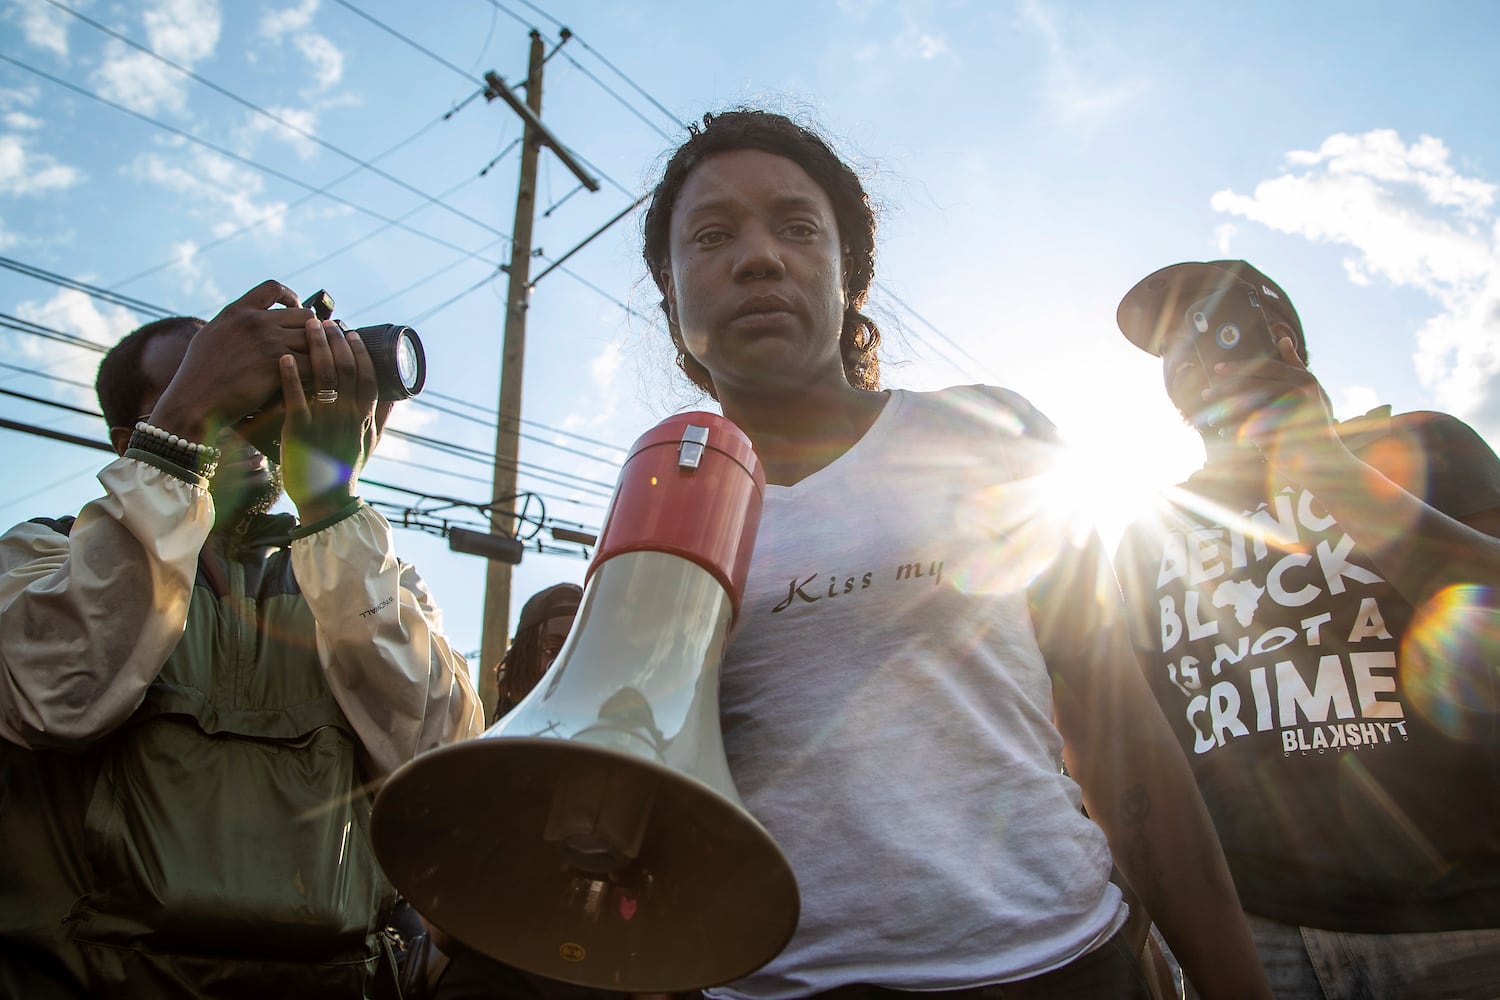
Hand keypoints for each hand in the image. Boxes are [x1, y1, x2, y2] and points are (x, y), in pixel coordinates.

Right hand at [149, 280, 314, 440]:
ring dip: (319, 355)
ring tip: (320, 366)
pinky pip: (312, 365)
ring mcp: (267, 342)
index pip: (272, 288)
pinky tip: (316, 383)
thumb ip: (232, 325)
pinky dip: (317, 375)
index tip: (297, 307)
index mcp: (236, 311)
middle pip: (305, 315)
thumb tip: (246, 318)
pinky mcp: (277, 366)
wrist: (192, 402)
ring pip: (313, 340)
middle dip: (313, 331)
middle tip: (314, 348)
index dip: (291, 296)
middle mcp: (254, 321)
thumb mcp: (210, 337)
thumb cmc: (197, 377)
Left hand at [277, 318, 392, 522]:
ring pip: (324, 376)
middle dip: (336, 340)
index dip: (360, 351)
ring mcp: (325, 422)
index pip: (368, 376)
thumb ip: (381, 417)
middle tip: (325, 322)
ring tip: (308, 326)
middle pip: (347, 368)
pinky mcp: (299, 431)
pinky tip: (284, 357)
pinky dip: (291, 375)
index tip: (352, 332)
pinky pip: (296, 397)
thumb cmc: (346, 471)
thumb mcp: (371, 443)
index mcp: (364, 417)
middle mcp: (348, 416)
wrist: (325, 502)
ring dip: (316, 347)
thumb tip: (395, 394)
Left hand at [1203, 334, 1339, 467]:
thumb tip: (1283, 338)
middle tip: (1205, 394)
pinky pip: (1256, 429)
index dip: (1241, 367)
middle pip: (1255, 386)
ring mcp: (1295, 413)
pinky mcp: (1288, 434)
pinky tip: (1223, 432)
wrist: (1327, 458)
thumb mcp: (1311, 388)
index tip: (1216, 368)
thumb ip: (1295, 364)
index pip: (1267, 368)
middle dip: (1227, 390)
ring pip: (1251, 408)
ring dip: (1227, 413)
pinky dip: (1238, 430)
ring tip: (1209, 417)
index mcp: (1304, 380)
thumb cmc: (1314, 419)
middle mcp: (1301, 393)